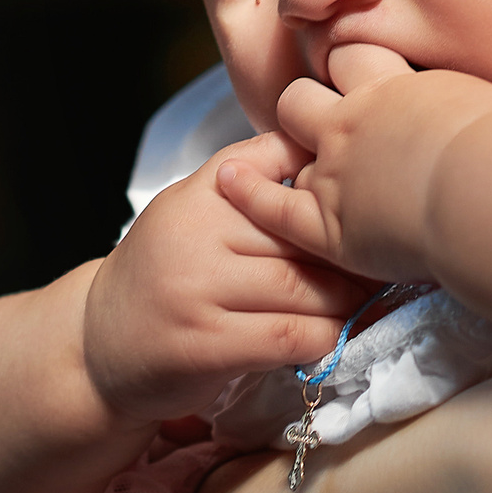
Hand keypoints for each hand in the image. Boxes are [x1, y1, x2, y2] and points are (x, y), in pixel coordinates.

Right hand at [83, 131, 375, 423]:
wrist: (99, 342)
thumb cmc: (168, 270)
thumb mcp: (197, 205)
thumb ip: (254, 175)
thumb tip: (330, 146)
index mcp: (203, 190)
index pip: (286, 166)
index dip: (336, 187)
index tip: (375, 199)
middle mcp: (197, 234)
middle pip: (306, 235)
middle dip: (354, 251)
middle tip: (392, 258)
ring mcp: (198, 291)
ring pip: (307, 288)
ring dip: (349, 299)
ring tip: (373, 297)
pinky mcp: (206, 346)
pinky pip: (293, 336)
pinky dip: (326, 337)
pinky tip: (333, 335)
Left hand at [218, 42, 491, 281]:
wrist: (486, 191)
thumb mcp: (490, 106)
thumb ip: (468, 105)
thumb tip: (488, 107)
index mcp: (395, 87)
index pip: (356, 57)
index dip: (352, 63)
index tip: (357, 70)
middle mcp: (353, 120)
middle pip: (305, 96)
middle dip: (309, 107)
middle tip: (326, 122)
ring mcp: (335, 170)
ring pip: (286, 140)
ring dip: (291, 147)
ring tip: (298, 157)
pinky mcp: (328, 224)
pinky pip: (274, 205)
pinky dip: (250, 193)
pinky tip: (229, 183)